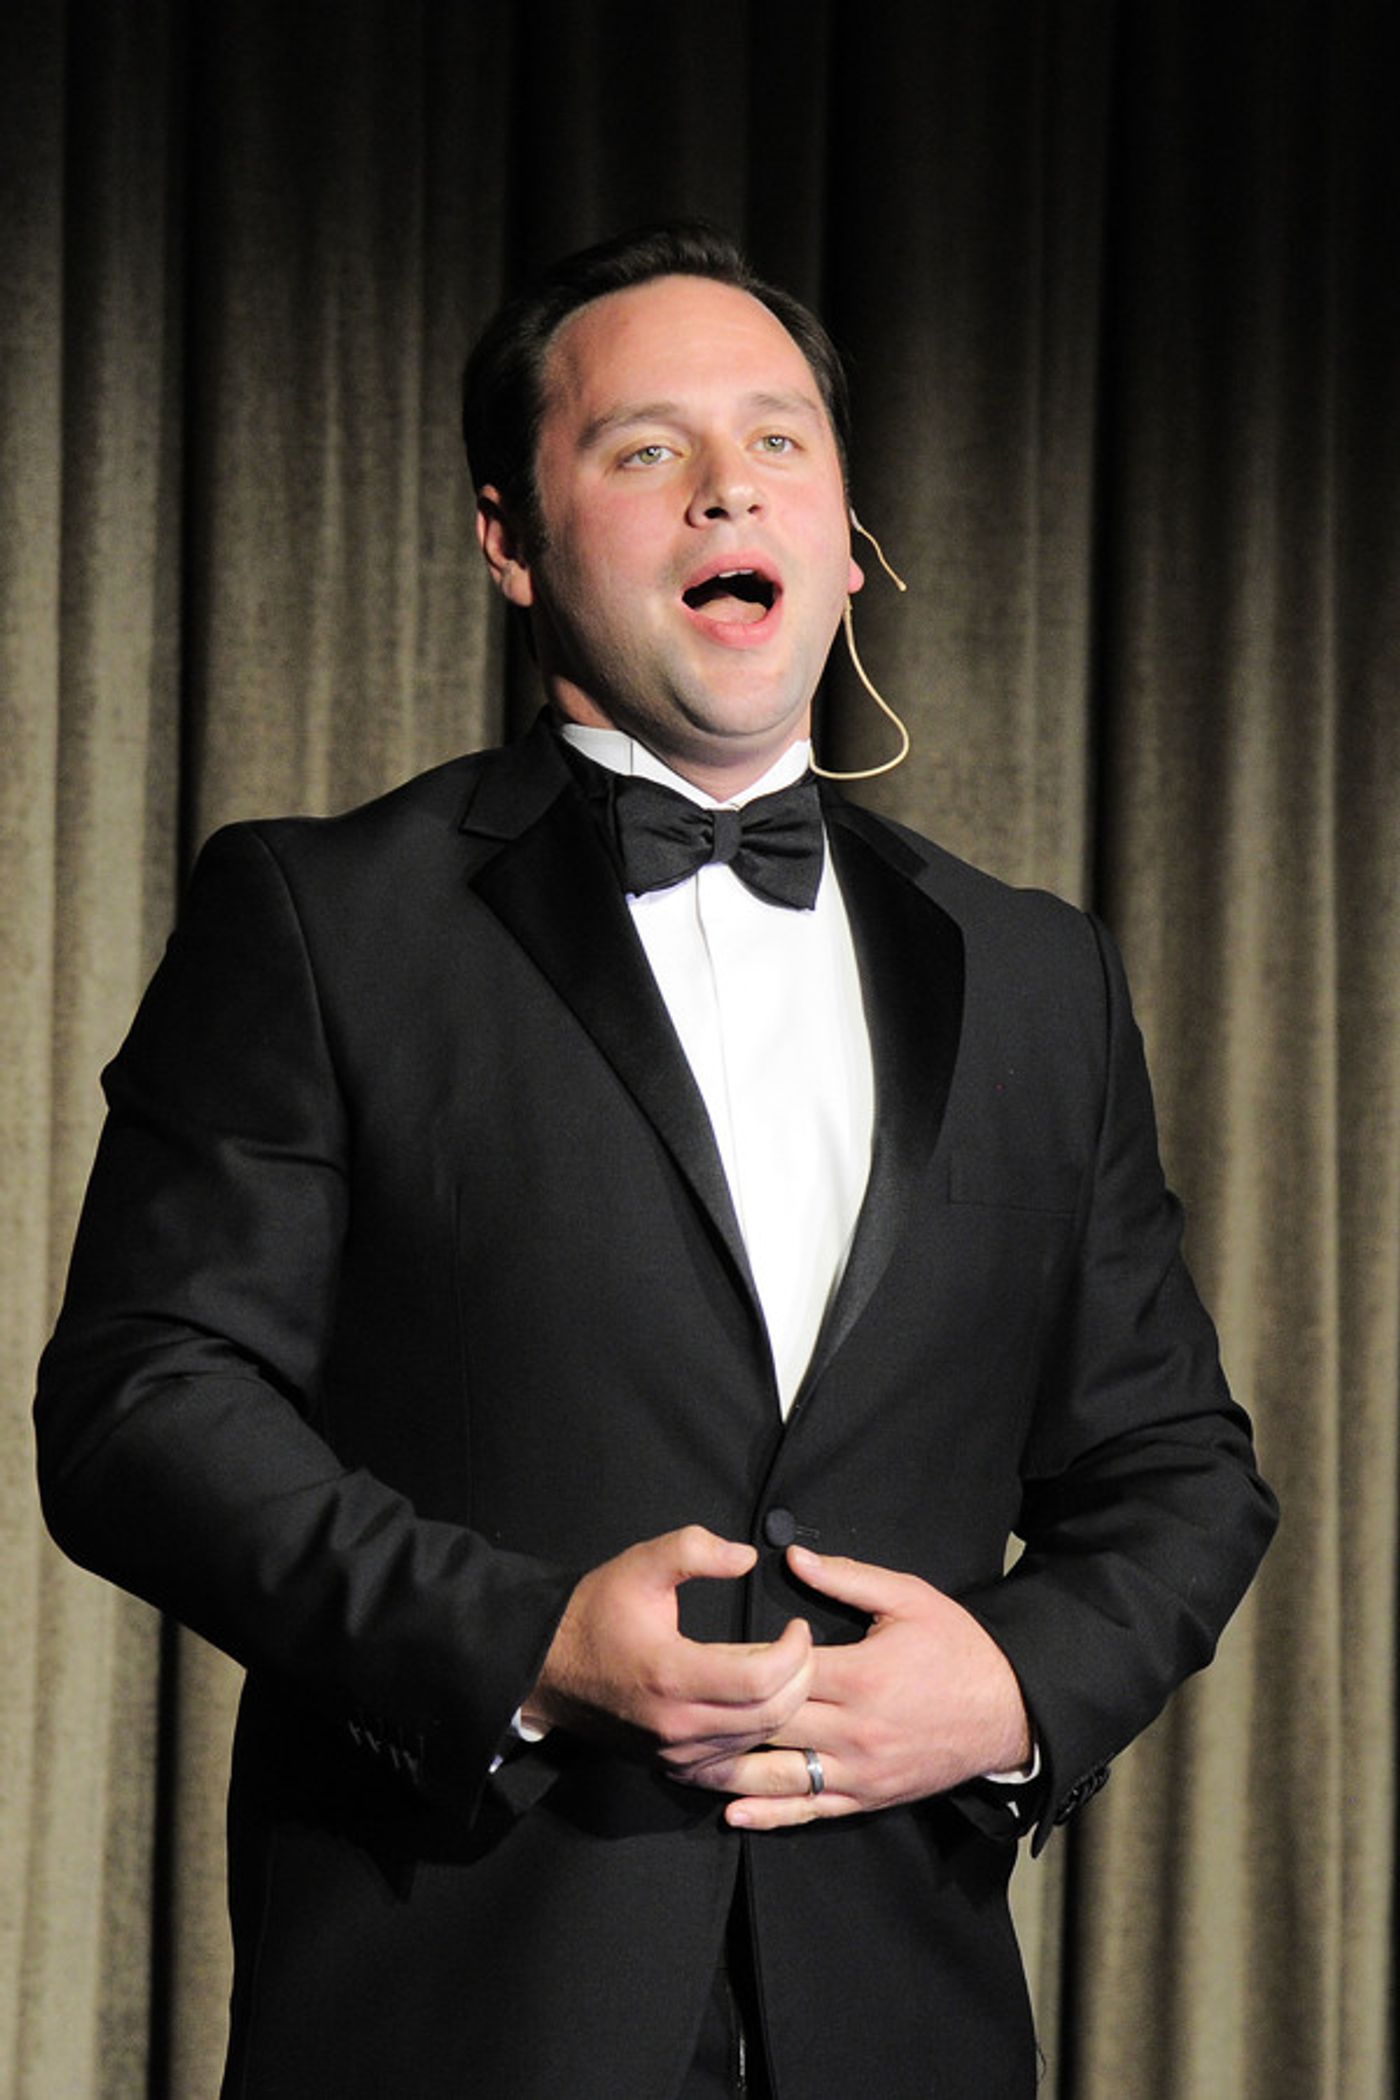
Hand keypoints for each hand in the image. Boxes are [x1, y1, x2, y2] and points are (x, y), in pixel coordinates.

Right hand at [524, 1525, 814, 1770]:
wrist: (547, 1668)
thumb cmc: (595, 1614)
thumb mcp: (641, 1564)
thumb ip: (694, 1549)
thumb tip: (747, 1557)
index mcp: (672, 1674)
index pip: (763, 1678)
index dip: (795, 1651)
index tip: (797, 1627)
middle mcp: (677, 1723)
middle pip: (771, 1714)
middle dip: (801, 1678)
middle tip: (801, 1646)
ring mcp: (675, 1751)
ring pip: (757, 1740)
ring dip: (784, 1705)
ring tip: (786, 1668)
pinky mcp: (672, 1764)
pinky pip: (734, 1759)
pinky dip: (758, 1733)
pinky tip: (761, 1704)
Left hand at [681, 1545, 1030, 1829]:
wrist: (1009, 1712)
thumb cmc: (958, 1647)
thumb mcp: (909, 1598)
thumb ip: (847, 1577)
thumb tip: (790, 1557)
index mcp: (861, 1674)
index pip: (781, 1669)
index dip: (739, 1661)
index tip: (701, 1651)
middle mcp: (855, 1729)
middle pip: (771, 1723)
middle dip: (723, 1715)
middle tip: (676, 1704)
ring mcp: (861, 1770)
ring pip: (781, 1774)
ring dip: (730, 1770)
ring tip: (682, 1760)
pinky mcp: (869, 1797)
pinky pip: (811, 1811)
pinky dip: (768, 1815)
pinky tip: (731, 1813)